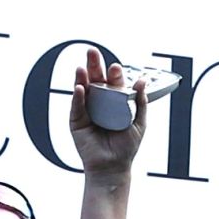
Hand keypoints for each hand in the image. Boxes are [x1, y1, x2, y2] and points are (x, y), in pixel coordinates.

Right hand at [66, 45, 150, 178]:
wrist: (113, 167)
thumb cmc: (126, 147)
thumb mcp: (139, 122)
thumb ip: (141, 102)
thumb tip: (142, 80)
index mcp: (115, 102)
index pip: (113, 82)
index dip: (114, 74)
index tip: (117, 67)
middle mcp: (100, 103)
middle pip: (95, 80)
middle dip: (94, 65)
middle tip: (92, 52)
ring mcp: (87, 110)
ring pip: (84, 89)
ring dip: (82, 77)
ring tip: (83, 66)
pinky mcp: (76, 121)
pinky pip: (77, 106)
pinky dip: (78, 97)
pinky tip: (80, 87)